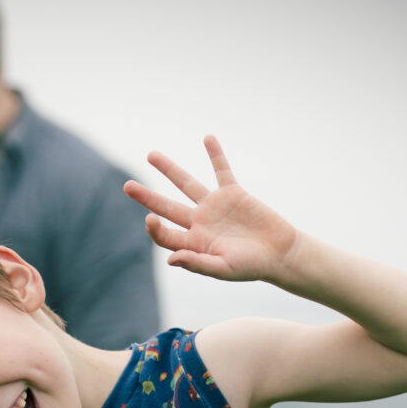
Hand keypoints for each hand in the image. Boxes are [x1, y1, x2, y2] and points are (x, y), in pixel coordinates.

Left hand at [124, 135, 296, 282]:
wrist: (279, 253)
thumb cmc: (251, 267)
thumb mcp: (223, 269)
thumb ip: (197, 264)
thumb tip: (170, 259)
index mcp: (194, 243)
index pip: (165, 235)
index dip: (154, 228)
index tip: (149, 218)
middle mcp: (199, 223)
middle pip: (167, 207)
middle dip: (147, 197)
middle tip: (127, 186)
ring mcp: (214, 207)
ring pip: (186, 184)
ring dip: (169, 169)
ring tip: (150, 155)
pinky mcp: (233, 194)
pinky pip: (221, 170)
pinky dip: (215, 155)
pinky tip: (207, 138)